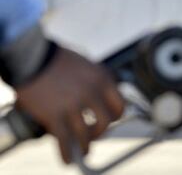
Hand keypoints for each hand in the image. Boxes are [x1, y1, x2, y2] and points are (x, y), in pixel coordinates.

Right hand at [14, 47, 124, 163]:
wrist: (30, 55)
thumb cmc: (56, 58)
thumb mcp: (85, 64)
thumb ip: (95, 81)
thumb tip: (100, 100)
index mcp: (102, 78)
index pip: (120, 105)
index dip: (116, 116)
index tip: (111, 121)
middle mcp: (92, 92)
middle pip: (106, 122)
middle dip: (101, 132)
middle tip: (94, 134)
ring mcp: (73, 105)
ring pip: (86, 135)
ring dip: (86, 145)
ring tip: (83, 149)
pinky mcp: (55, 115)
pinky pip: (65, 140)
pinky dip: (67, 153)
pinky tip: (68, 158)